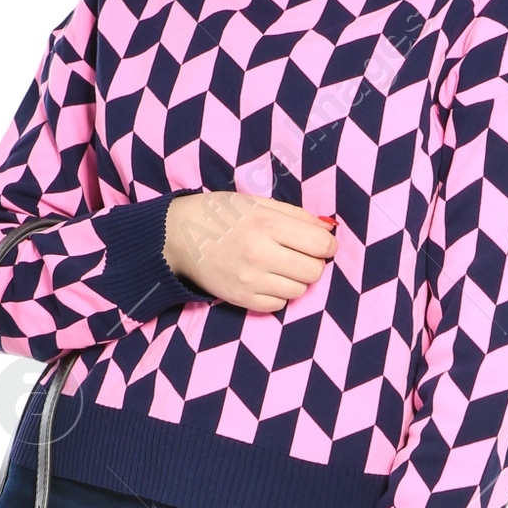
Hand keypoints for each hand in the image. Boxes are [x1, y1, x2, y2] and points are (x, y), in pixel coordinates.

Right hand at [165, 191, 335, 313]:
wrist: (179, 236)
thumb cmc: (222, 214)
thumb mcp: (259, 203)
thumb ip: (296, 216)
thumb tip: (328, 230)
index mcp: (268, 224)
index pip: (321, 244)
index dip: (328, 245)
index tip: (322, 244)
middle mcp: (260, 253)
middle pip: (314, 271)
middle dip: (313, 262)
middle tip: (300, 255)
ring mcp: (250, 279)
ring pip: (299, 290)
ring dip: (296, 279)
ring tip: (280, 266)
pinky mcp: (241, 298)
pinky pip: (278, 304)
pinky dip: (279, 294)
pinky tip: (267, 279)